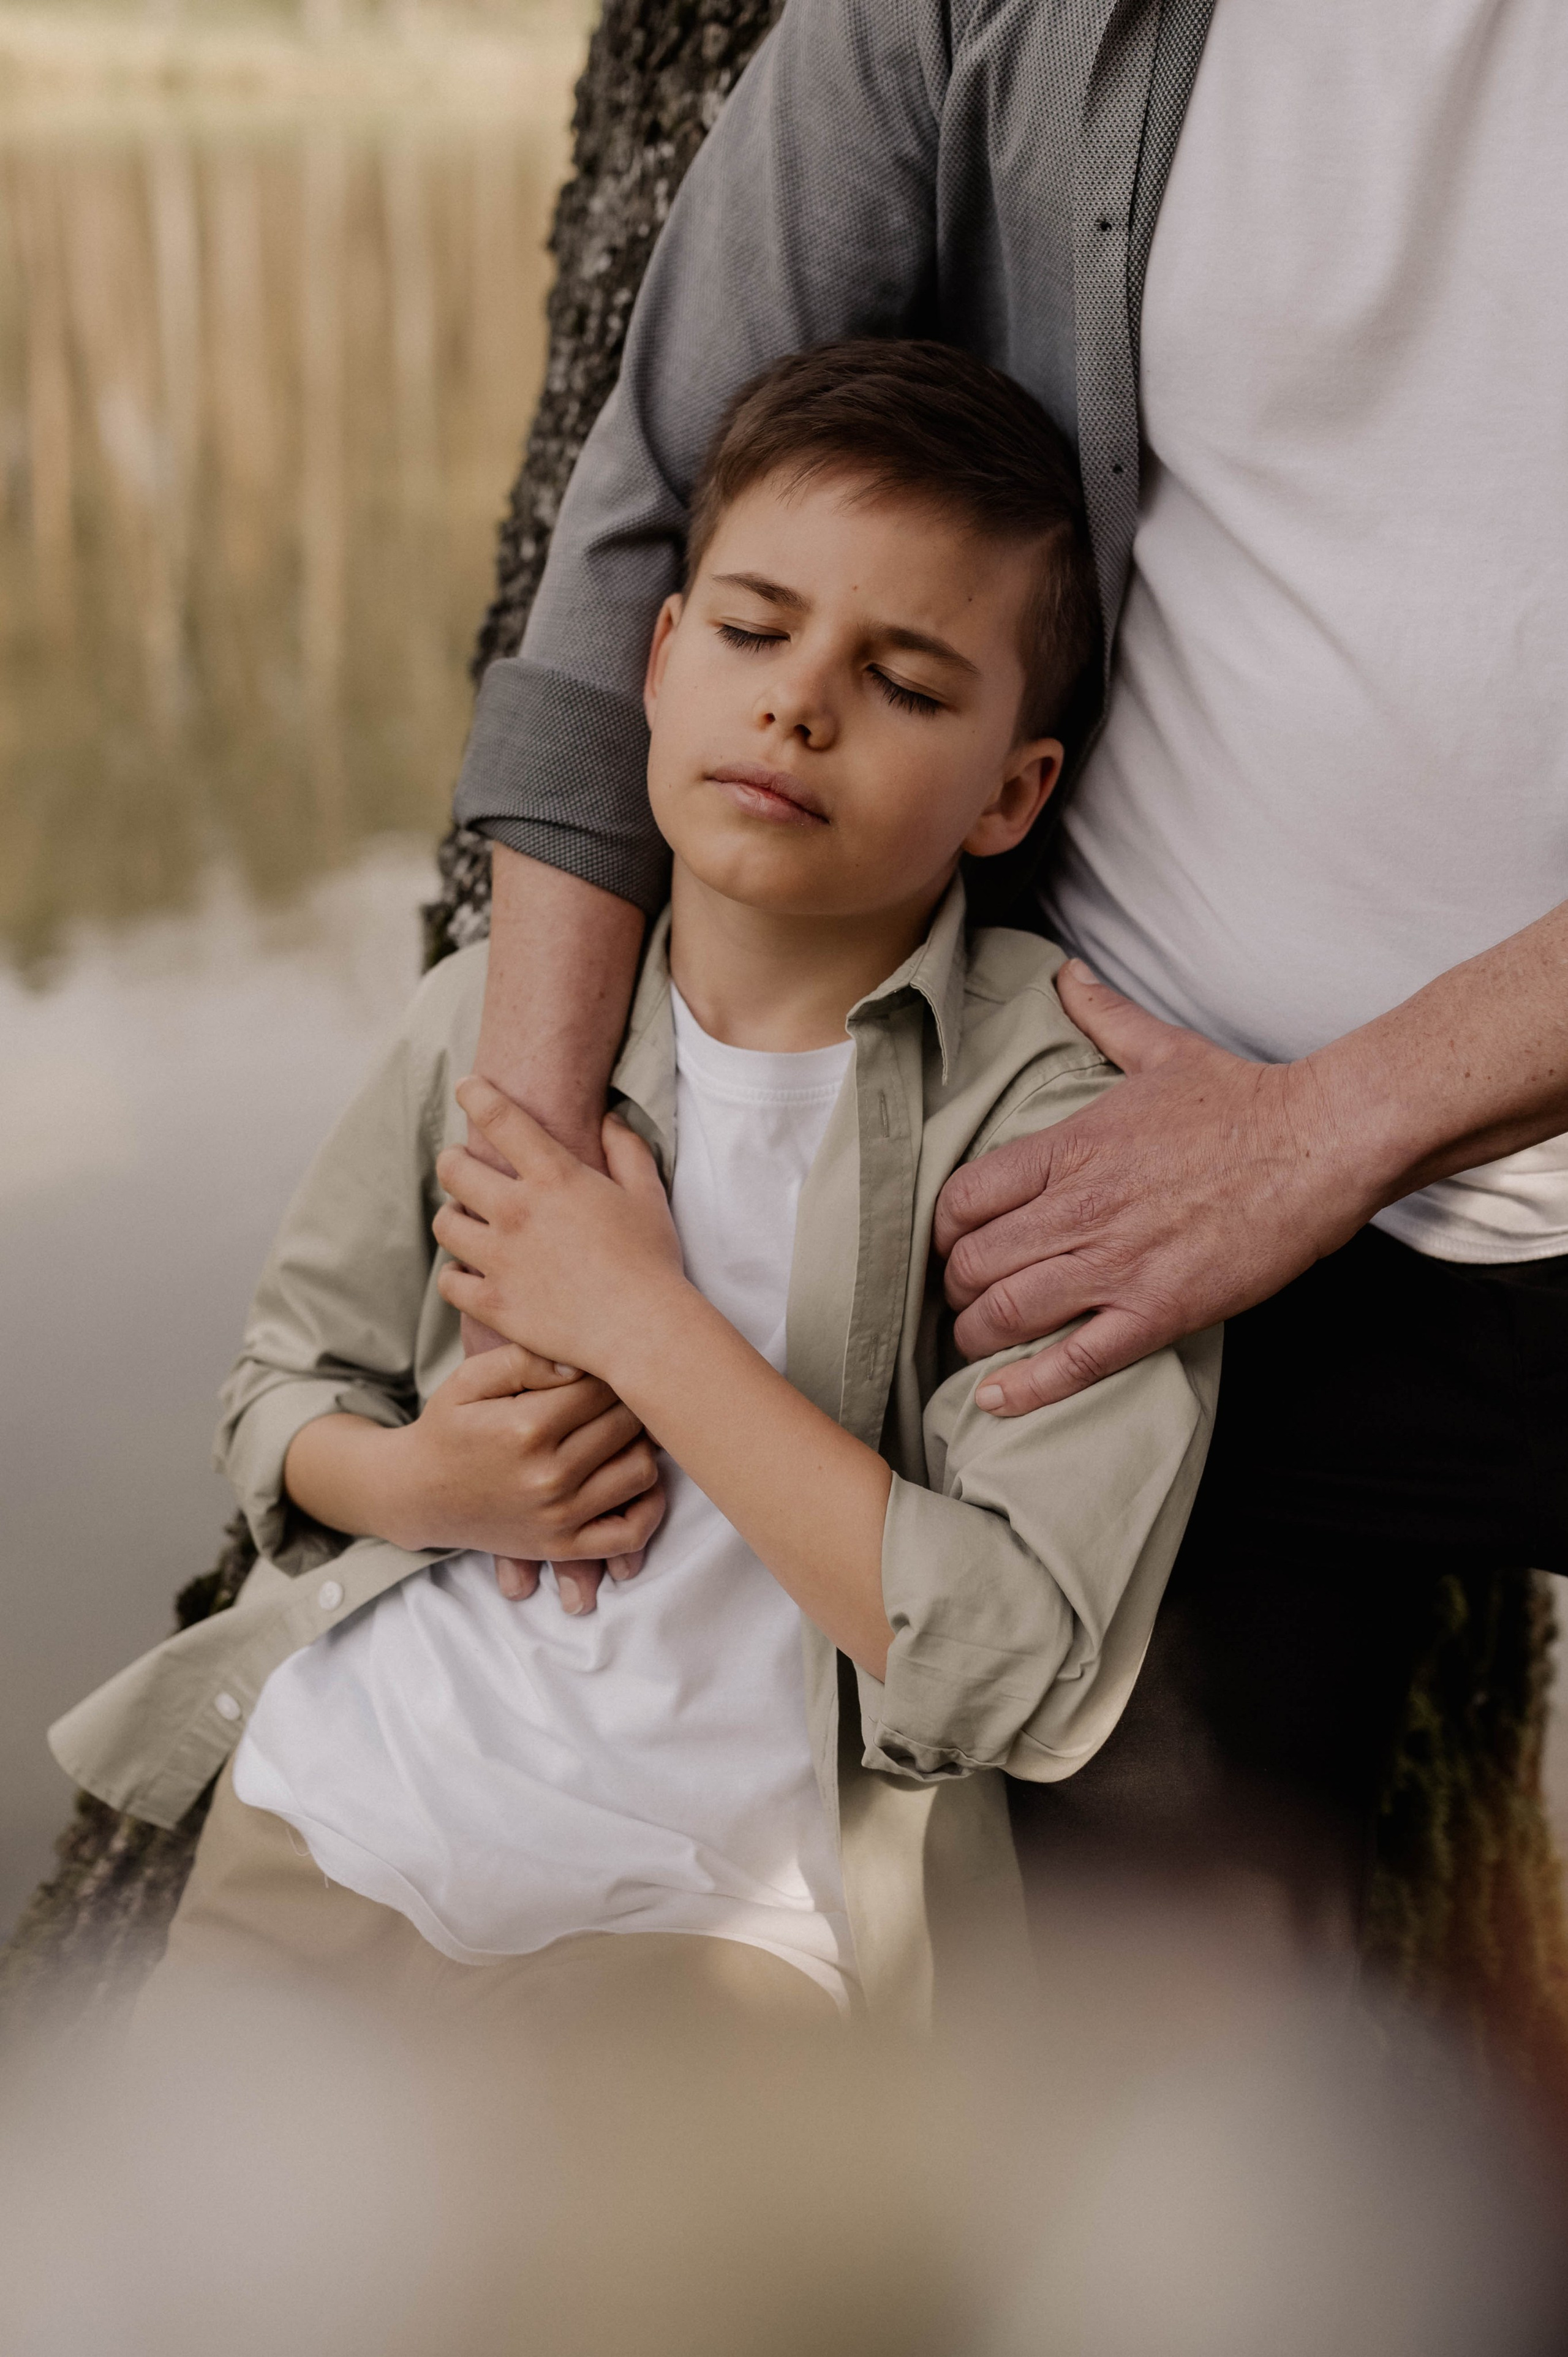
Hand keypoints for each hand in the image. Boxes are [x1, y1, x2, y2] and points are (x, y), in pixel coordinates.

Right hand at [379, 1343, 665, 1601]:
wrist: (418, 1495)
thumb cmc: (449, 1428)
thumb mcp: (469, 1379)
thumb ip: (524, 1359)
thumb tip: (579, 1362)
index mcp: (526, 1427)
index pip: (601, 1386)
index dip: (607, 1367)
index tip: (601, 1362)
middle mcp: (548, 1475)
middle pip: (627, 1424)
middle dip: (628, 1401)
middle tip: (618, 1391)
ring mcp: (559, 1516)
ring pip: (640, 1470)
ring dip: (641, 1445)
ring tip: (622, 1429)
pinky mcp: (564, 1547)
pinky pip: (631, 1533)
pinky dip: (649, 1508)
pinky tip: (637, 1480)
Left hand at [434, 1082, 686, 1384]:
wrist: (645, 1329)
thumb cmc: (652, 1259)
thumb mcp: (647, 1193)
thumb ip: (626, 1148)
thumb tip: (608, 1117)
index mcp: (555, 1177)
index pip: (500, 1118)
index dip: (476, 1094)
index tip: (467, 1088)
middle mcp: (518, 1211)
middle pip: (453, 1168)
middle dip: (454, 1161)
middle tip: (464, 1168)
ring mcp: (501, 1259)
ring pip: (445, 1224)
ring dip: (453, 1217)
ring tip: (465, 1222)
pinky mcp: (494, 1304)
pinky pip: (448, 1283)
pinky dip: (454, 1276)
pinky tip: (467, 1274)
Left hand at [935, 962, 1374, 1413]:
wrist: (1320, 1142)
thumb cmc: (1242, 1099)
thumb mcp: (1160, 1049)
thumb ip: (1102, 1015)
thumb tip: (1066, 975)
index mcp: (1069, 1148)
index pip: (962, 1198)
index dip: (942, 1230)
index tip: (950, 1242)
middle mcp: (1079, 1208)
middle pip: (972, 1262)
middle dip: (955, 1288)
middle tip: (962, 1297)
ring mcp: (1116, 1263)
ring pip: (1007, 1313)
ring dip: (976, 1335)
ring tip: (975, 1343)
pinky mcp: (1158, 1311)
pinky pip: (1073, 1360)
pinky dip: (1025, 1387)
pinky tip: (994, 1400)